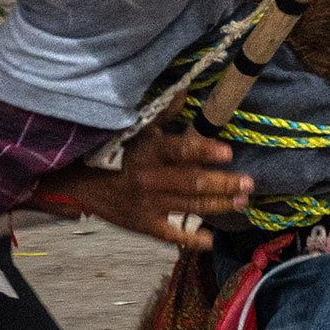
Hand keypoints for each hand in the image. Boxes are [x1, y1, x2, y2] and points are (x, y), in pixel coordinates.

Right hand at [32, 127, 253, 251]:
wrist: (81, 183)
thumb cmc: (114, 153)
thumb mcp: (135, 129)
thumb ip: (163, 112)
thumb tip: (186, 89)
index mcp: (148, 152)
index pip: (180, 151)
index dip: (204, 152)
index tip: (227, 154)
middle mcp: (150, 179)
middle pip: (193, 183)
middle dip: (224, 184)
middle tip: (248, 184)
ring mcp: (148, 205)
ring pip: (190, 207)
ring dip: (218, 205)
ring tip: (240, 202)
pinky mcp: (144, 225)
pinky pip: (171, 236)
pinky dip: (192, 239)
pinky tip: (210, 240)